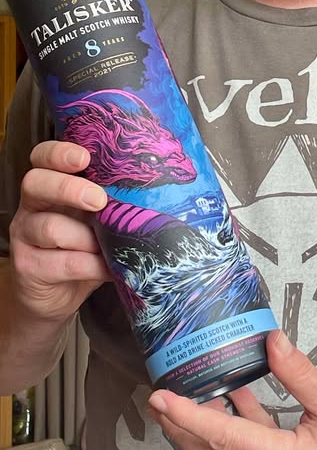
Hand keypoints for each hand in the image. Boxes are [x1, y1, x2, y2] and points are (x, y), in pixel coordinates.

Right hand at [9, 140, 110, 322]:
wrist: (57, 296)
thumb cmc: (83, 249)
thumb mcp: (97, 220)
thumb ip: (111, 204)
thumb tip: (159, 195)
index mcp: (50, 186)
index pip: (42, 158)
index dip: (59, 153)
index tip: (84, 158)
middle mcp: (32, 206)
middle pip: (35, 183)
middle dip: (69, 188)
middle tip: (99, 200)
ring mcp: (24, 236)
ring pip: (50, 227)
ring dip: (87, 238)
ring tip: (110, 246)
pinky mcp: (28, 267)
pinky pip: (63, 263)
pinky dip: (93, 265)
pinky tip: (110, 268)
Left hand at [148, 330, 316, 449]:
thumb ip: (299, 373)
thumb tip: (270, 341)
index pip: (223, 437)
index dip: (187, 416)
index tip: (160, 399)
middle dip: (181, 431)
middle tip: (158, 403)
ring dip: (206, 437)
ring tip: (189, 404)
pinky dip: (238, 439)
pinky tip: (239, 409)